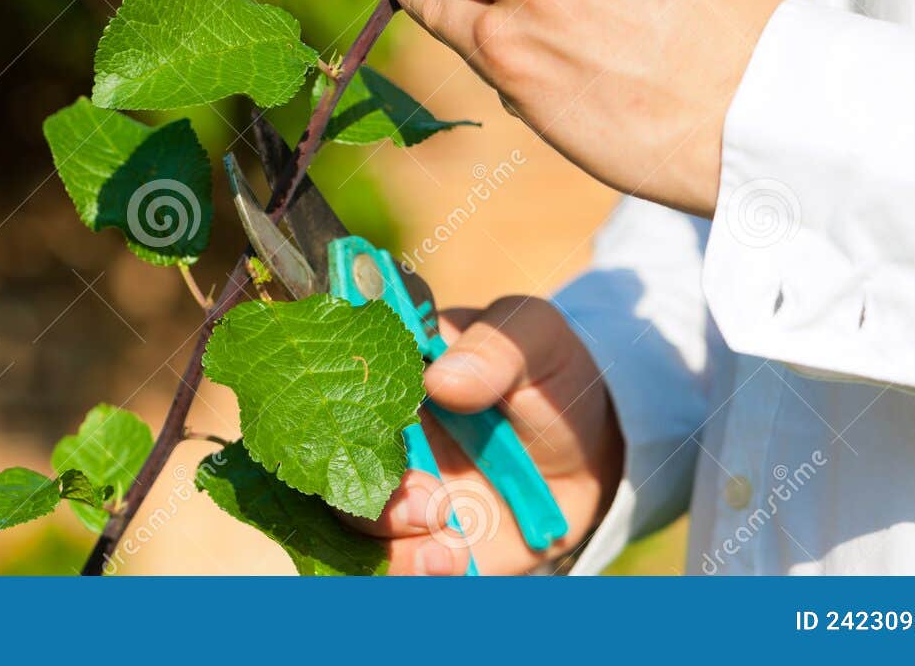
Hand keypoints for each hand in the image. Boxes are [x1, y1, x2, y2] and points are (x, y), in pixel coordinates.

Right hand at [343, 296, 621, 574]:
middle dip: (372, 498)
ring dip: (387, 547)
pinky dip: (409, 574)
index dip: (335, 408)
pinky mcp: (414, 539)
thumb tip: (441, 381)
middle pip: (327, 465)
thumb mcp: (536, 340)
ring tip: (452, 551)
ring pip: (347, 526)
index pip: (331, 380)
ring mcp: (390, 489)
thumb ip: (496, 350)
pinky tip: (453, 566)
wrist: (587, 448)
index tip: (383, 432)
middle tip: (433, 506)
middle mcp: (375, 431)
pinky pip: (386, 568)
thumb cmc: (548, 375)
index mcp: (389, 368)